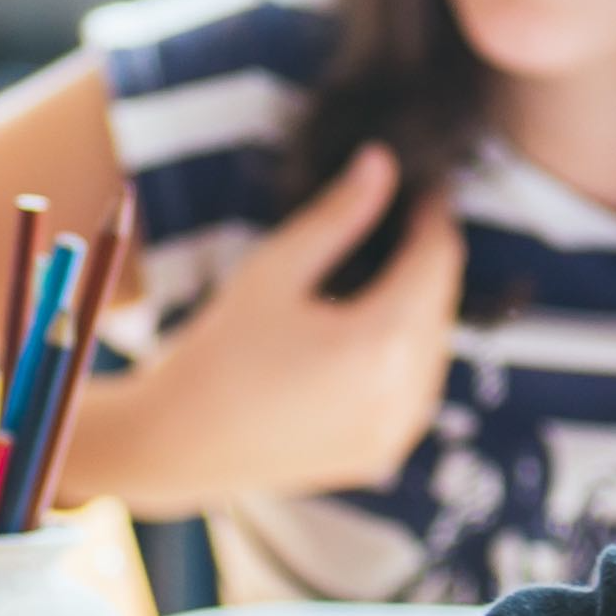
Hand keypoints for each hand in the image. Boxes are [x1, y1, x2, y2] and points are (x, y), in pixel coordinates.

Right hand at [73, 144, 461, 508]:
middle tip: (400, 219)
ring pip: (434, 349)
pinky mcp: (382, 455)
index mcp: (381, 344)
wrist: (174, 447)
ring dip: (418, 307)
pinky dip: (404, 355)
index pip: (437, 260)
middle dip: (426, 259)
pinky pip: (415, 390)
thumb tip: (383, 161)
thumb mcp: (274, 270)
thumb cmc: (215, 352)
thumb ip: (338, 215)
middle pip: (441, 304)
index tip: (420, 187)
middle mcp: (404, 396)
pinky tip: (367, 330)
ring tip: (380, 272)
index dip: (432, 216)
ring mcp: (396, 433)